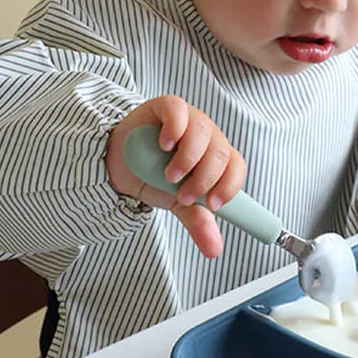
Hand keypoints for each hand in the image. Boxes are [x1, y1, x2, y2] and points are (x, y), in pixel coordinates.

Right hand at [105, 96, 245, 257]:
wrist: (120, 164)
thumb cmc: (154, 178)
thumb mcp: (178, 203)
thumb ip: (197, 222)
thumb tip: (214, 251)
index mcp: (217, 158)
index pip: (236, 167)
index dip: (228, 187)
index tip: (211, 205)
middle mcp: (208, 137)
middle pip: (220, 153)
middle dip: (203, 179)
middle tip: (183, 195)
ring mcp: (189, 119)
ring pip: (202, 132)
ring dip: (188, 159)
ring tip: (170, 176)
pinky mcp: (167, 106)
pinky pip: (178, 110)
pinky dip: (174, 129)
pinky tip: (163, 145)